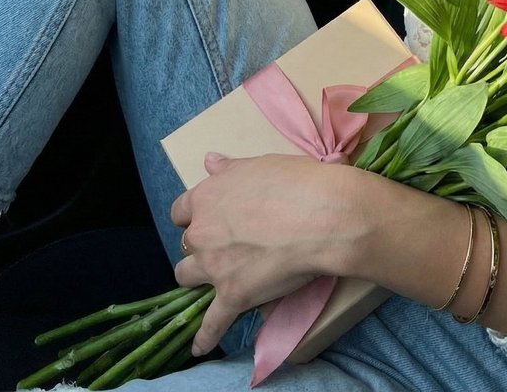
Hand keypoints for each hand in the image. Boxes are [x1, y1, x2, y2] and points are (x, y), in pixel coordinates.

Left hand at [170, 152, 365, 354]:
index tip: (209, 217)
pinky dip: (205, 335)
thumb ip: (231, 169)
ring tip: (216, 278)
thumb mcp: (262, 164)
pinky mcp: (232, 295)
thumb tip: (209, 161)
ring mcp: (215, 265)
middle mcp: (203, 231)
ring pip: (187, 276)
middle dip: (201, 244)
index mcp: (208, 196)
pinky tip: (200, 345)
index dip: (196, 214)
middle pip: (186, 243)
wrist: (324, 215)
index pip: (182, 209)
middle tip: (225, 244)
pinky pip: (211, 322)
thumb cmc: (298, 182)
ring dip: (199, 277)